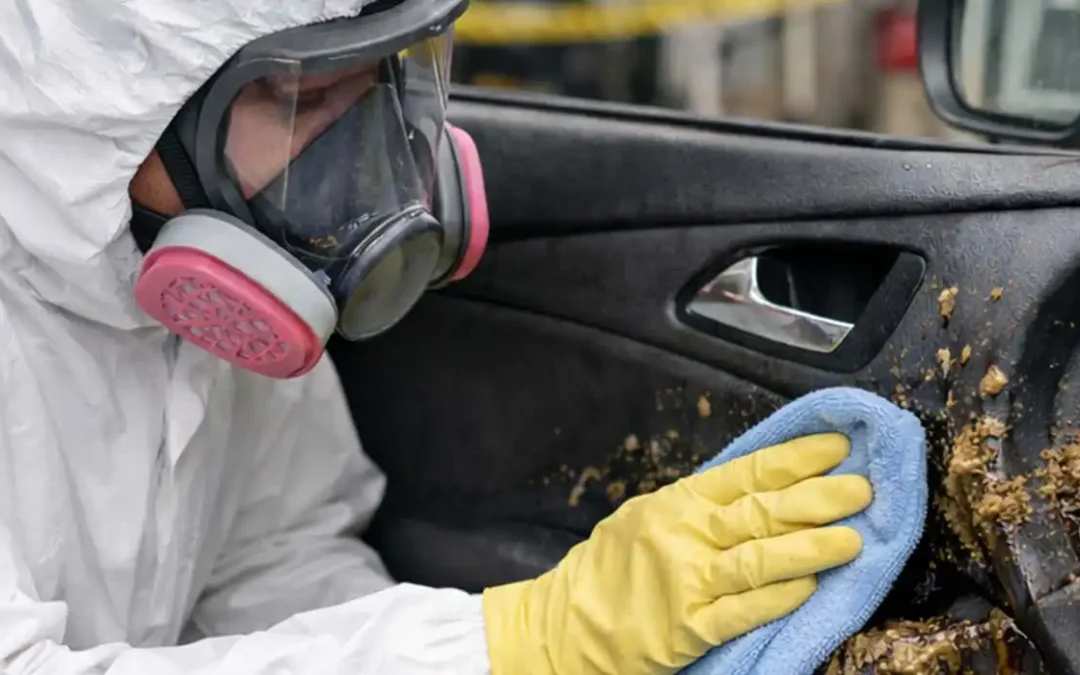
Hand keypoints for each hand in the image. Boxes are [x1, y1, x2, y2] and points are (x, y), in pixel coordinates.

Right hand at [482, 433, 871, 674]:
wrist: (563, 622)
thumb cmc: (612, 569)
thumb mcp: (649, 518)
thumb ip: (702, 506)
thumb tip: (770, 490)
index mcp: (679, 501)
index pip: (748, 472)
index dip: (797, 458)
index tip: (840, 446)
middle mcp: (683, 533)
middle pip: (760, 510)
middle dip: (817, 498)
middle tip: (863, 489)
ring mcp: (684, 580)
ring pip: (757, 558)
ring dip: (809, 547)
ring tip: (853, 538)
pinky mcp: (685, 627)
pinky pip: (739, 610)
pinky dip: (776, 598)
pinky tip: (810, 588)